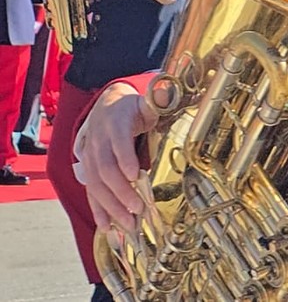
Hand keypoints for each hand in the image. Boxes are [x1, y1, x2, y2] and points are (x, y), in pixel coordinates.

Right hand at [74, 82, 159, 233]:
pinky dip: (99, 211)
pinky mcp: (89, 171)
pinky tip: (108, 228)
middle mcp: (98, 143)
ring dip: (111, 206)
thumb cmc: (131, 108)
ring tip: (128, 224)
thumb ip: (158, 99)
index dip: (124, 158)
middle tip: (136, 208)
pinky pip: (91, 193)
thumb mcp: (145, 101)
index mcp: (114, 124)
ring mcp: (90, 158)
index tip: (134, 175)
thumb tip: (167, 90)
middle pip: (105, 169)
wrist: (105, 107)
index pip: (118, 142)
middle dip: (120, 191)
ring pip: (96, 185)